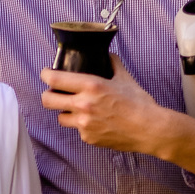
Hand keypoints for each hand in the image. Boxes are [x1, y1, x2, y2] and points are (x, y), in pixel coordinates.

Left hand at [40, 55, 194, 181]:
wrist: (149, 129)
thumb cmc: (139, 104)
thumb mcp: (125, 78)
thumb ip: (113, 64)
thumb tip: (108, 55)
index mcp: (91, 86)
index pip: (55, 79)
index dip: (46, 75)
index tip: (46, 73)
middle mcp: (83, 105)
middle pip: (48, 100)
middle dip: (48, 95)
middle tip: (53, 93)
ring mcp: (84, 124)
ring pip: (60, 117)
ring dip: (65, 112)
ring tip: (77, 110)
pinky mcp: (88, 138)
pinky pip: (77, 130)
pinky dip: (83, 126)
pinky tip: (96, 122)